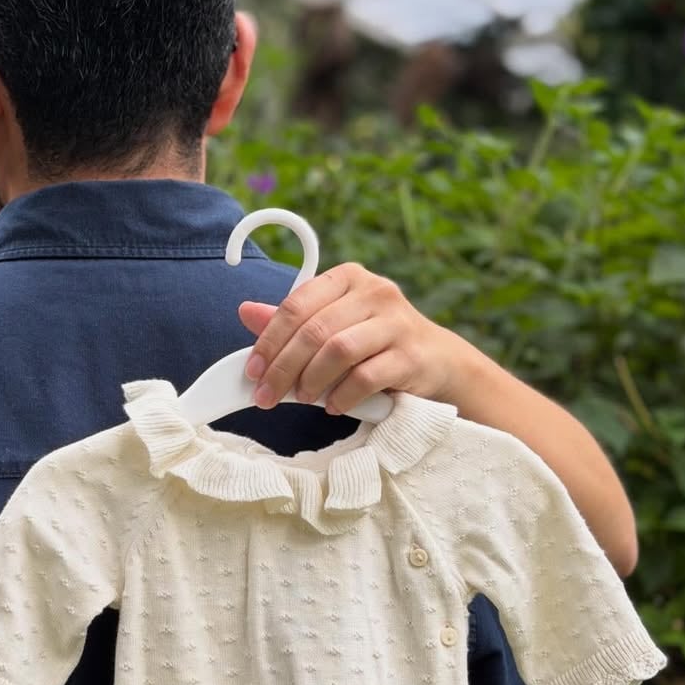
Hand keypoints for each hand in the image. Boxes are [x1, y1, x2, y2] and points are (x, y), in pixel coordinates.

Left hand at [238, 263, 468, 415]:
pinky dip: (342, 395)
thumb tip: (245, 311)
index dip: (268, 340)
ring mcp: (396, 322)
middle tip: (266, 396)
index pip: (296, 305)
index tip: (252, 371)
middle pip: (314, 331)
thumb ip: (293, 320)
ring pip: (338, 350)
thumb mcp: (333, 325)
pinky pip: (366, 377)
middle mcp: (375, 292)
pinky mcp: (412, 355)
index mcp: (348, 278)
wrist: (438, 361)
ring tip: (302, 398)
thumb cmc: (375, 342)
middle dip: (283, 368)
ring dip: (312, 380)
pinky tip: (332, 406)